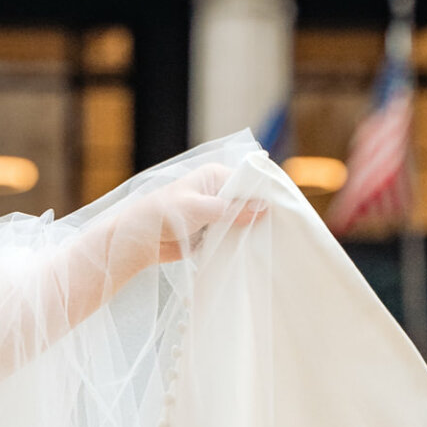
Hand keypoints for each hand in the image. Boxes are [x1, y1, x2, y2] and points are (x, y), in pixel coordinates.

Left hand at [124, 162, 267, 264]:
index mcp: (214, 175)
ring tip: (271, 242)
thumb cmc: (164, 215)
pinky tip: (254, 250)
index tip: (286, 209)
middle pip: (248, 201)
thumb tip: (263, 207)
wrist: (140, 239)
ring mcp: (215, 212)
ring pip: (242, 219)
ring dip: (250, 230)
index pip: (249, 181)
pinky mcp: (212, 230)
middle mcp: (218, 191)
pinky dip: (240, 241)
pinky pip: (233, 234)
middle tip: (281, 229)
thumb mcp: (200, 209)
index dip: (265, 194)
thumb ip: (231, 209)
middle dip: (260, 214)